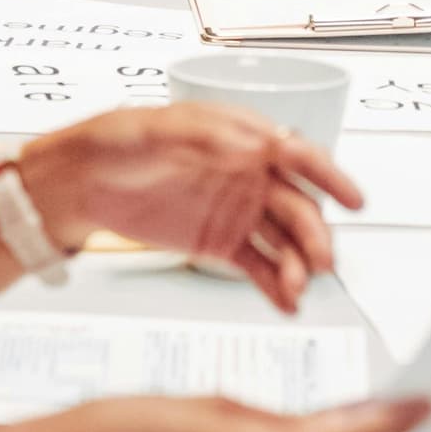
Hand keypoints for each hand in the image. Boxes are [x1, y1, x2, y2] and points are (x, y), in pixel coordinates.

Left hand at [19, 106, 364, 313]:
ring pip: (282, 240)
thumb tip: (250, 143)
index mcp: (239, 136)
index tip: (352, 198)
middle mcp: (247, 174)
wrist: (78, 184)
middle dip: (313, 234)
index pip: (296, 152)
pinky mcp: (220, 244)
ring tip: (296, 290)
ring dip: (297, 265)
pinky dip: (275, 285)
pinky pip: (258, 266)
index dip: (328, 174)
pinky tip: (288, 304)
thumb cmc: (113, 142)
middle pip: (296, 205)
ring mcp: (237, 211)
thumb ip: (201, 137)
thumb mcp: (151, 127)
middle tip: (319, 262)